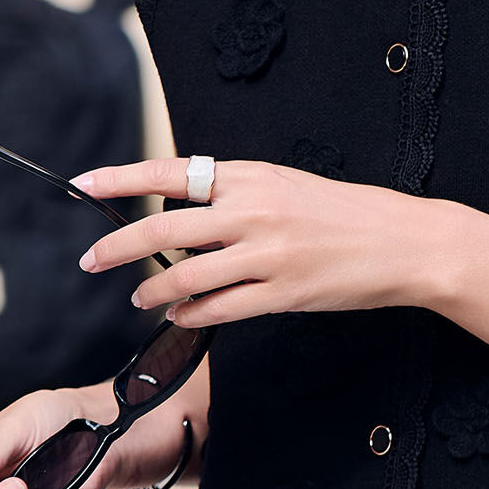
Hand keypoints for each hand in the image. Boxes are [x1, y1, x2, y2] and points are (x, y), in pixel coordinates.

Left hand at [72, 157, 453, 326]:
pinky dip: (191, 314)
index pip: (171, 172)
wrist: (404, 242)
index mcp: (252, 175)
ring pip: (186, 276)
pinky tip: (180, 315)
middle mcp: (254, 210)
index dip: (121, 179)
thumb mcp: (287, 184)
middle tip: (91, 260)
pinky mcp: (283, 293)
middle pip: (165, 229)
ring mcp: (268, 254)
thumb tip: (184, 207)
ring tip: (139, 296)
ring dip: (152, 290)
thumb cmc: (346, 213)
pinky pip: (220, 309)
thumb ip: (237, 193)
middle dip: (118, 247)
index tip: (84, 185)